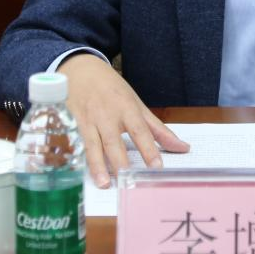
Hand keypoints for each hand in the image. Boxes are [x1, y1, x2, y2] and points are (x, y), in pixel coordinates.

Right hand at [58, 54, 188, 187]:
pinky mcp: (72, 125)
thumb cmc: (113, 90)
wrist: (81, 70)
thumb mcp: (137, 104)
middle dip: (120, 161)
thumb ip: (158, 129)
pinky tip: (82, 173)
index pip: (140, 131)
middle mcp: (107, 115)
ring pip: (93, 145)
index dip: (148, 149)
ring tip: (104, 184)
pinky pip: (77, 144)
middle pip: (115, 141)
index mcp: (127, 108)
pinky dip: (79, 158)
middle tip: (128, 180)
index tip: (156, 166)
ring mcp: (88, 120)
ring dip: (98, 165)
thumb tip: (183, 147)